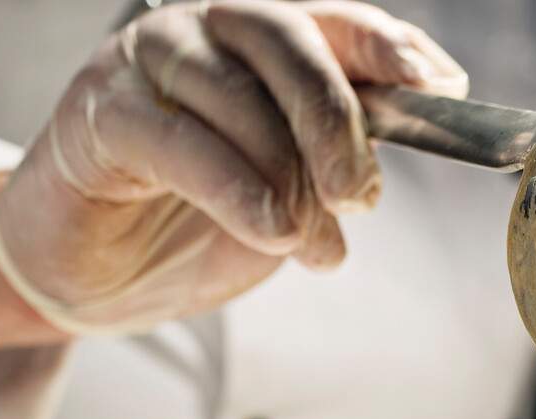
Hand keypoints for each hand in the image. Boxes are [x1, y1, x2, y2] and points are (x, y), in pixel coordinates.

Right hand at [0, 0, 465, 334]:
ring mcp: (144, 62)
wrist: (97, 277)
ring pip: (236, 93)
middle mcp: (202, 31)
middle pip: (286, 41)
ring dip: (288, 177)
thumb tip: (426, 112)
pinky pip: (179, 140)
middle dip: (338, 121)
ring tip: (314, 246)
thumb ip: (343, 151)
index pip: (332, 22)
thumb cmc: (195, 223)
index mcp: (257, 42)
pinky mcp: (98, 112)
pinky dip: (236, 189)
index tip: (437, 85)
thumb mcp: (292, 190)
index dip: (386, 46)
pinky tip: (272, 230)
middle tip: (362, 197)